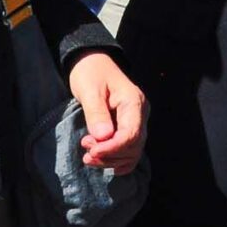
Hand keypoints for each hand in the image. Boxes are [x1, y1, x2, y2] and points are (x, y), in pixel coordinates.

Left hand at [68, 51, 146, 172]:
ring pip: (132, 152)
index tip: (91, 150)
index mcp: (134, 102)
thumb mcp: (90, 90)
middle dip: (109, 155)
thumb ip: (96, 113)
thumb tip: (103, 137)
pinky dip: (117, 161)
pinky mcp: (128, 128)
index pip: (131, 134)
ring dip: (110, 160)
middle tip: (86, 150)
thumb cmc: (90, 73)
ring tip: (88, 156)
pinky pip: (129, 151)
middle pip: (133, 147)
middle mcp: (140, 114)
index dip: (112, 148)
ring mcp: (136, 122)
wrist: (92, 64)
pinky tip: (103, 162)